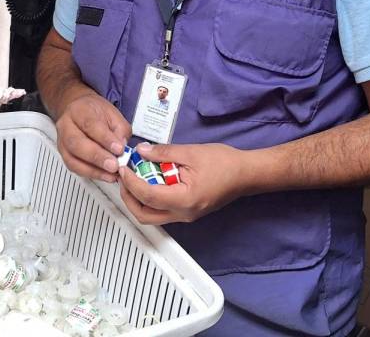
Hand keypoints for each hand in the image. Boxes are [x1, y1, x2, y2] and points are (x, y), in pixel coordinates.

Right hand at [55, 92, 130, 182]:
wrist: (79, 110)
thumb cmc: (95, 112)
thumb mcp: (113, 114)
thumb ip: (120, 130)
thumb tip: (122, 149)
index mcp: (78, 110)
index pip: (90, 124)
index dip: (105, 139)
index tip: (119, 149)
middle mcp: (66, 126)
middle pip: (77, 143)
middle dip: (97, 157)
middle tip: (114, 165)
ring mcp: (62, 142)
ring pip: (73, 159)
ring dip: (94, 170)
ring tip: (111, 174)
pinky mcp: (64, 155)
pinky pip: (75, 168)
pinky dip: (91, 174)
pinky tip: (105, 176)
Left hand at [117, 142, 248, 224]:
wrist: (246, 174)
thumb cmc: (224, 163)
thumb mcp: (190, 152)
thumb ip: (163, 153)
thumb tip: (141, 152)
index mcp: (184, 200)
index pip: (147, 196)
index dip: (131, 182)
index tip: (123, 168)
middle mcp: (183, 214)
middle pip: (144, 214)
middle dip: (128, 196)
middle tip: (124, 177)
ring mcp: (185, 216)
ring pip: (152, 215)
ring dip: (138, 199)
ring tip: (134, 178)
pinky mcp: (187, 212)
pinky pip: (162, 210)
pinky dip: (151, 198)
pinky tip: (151, 181)